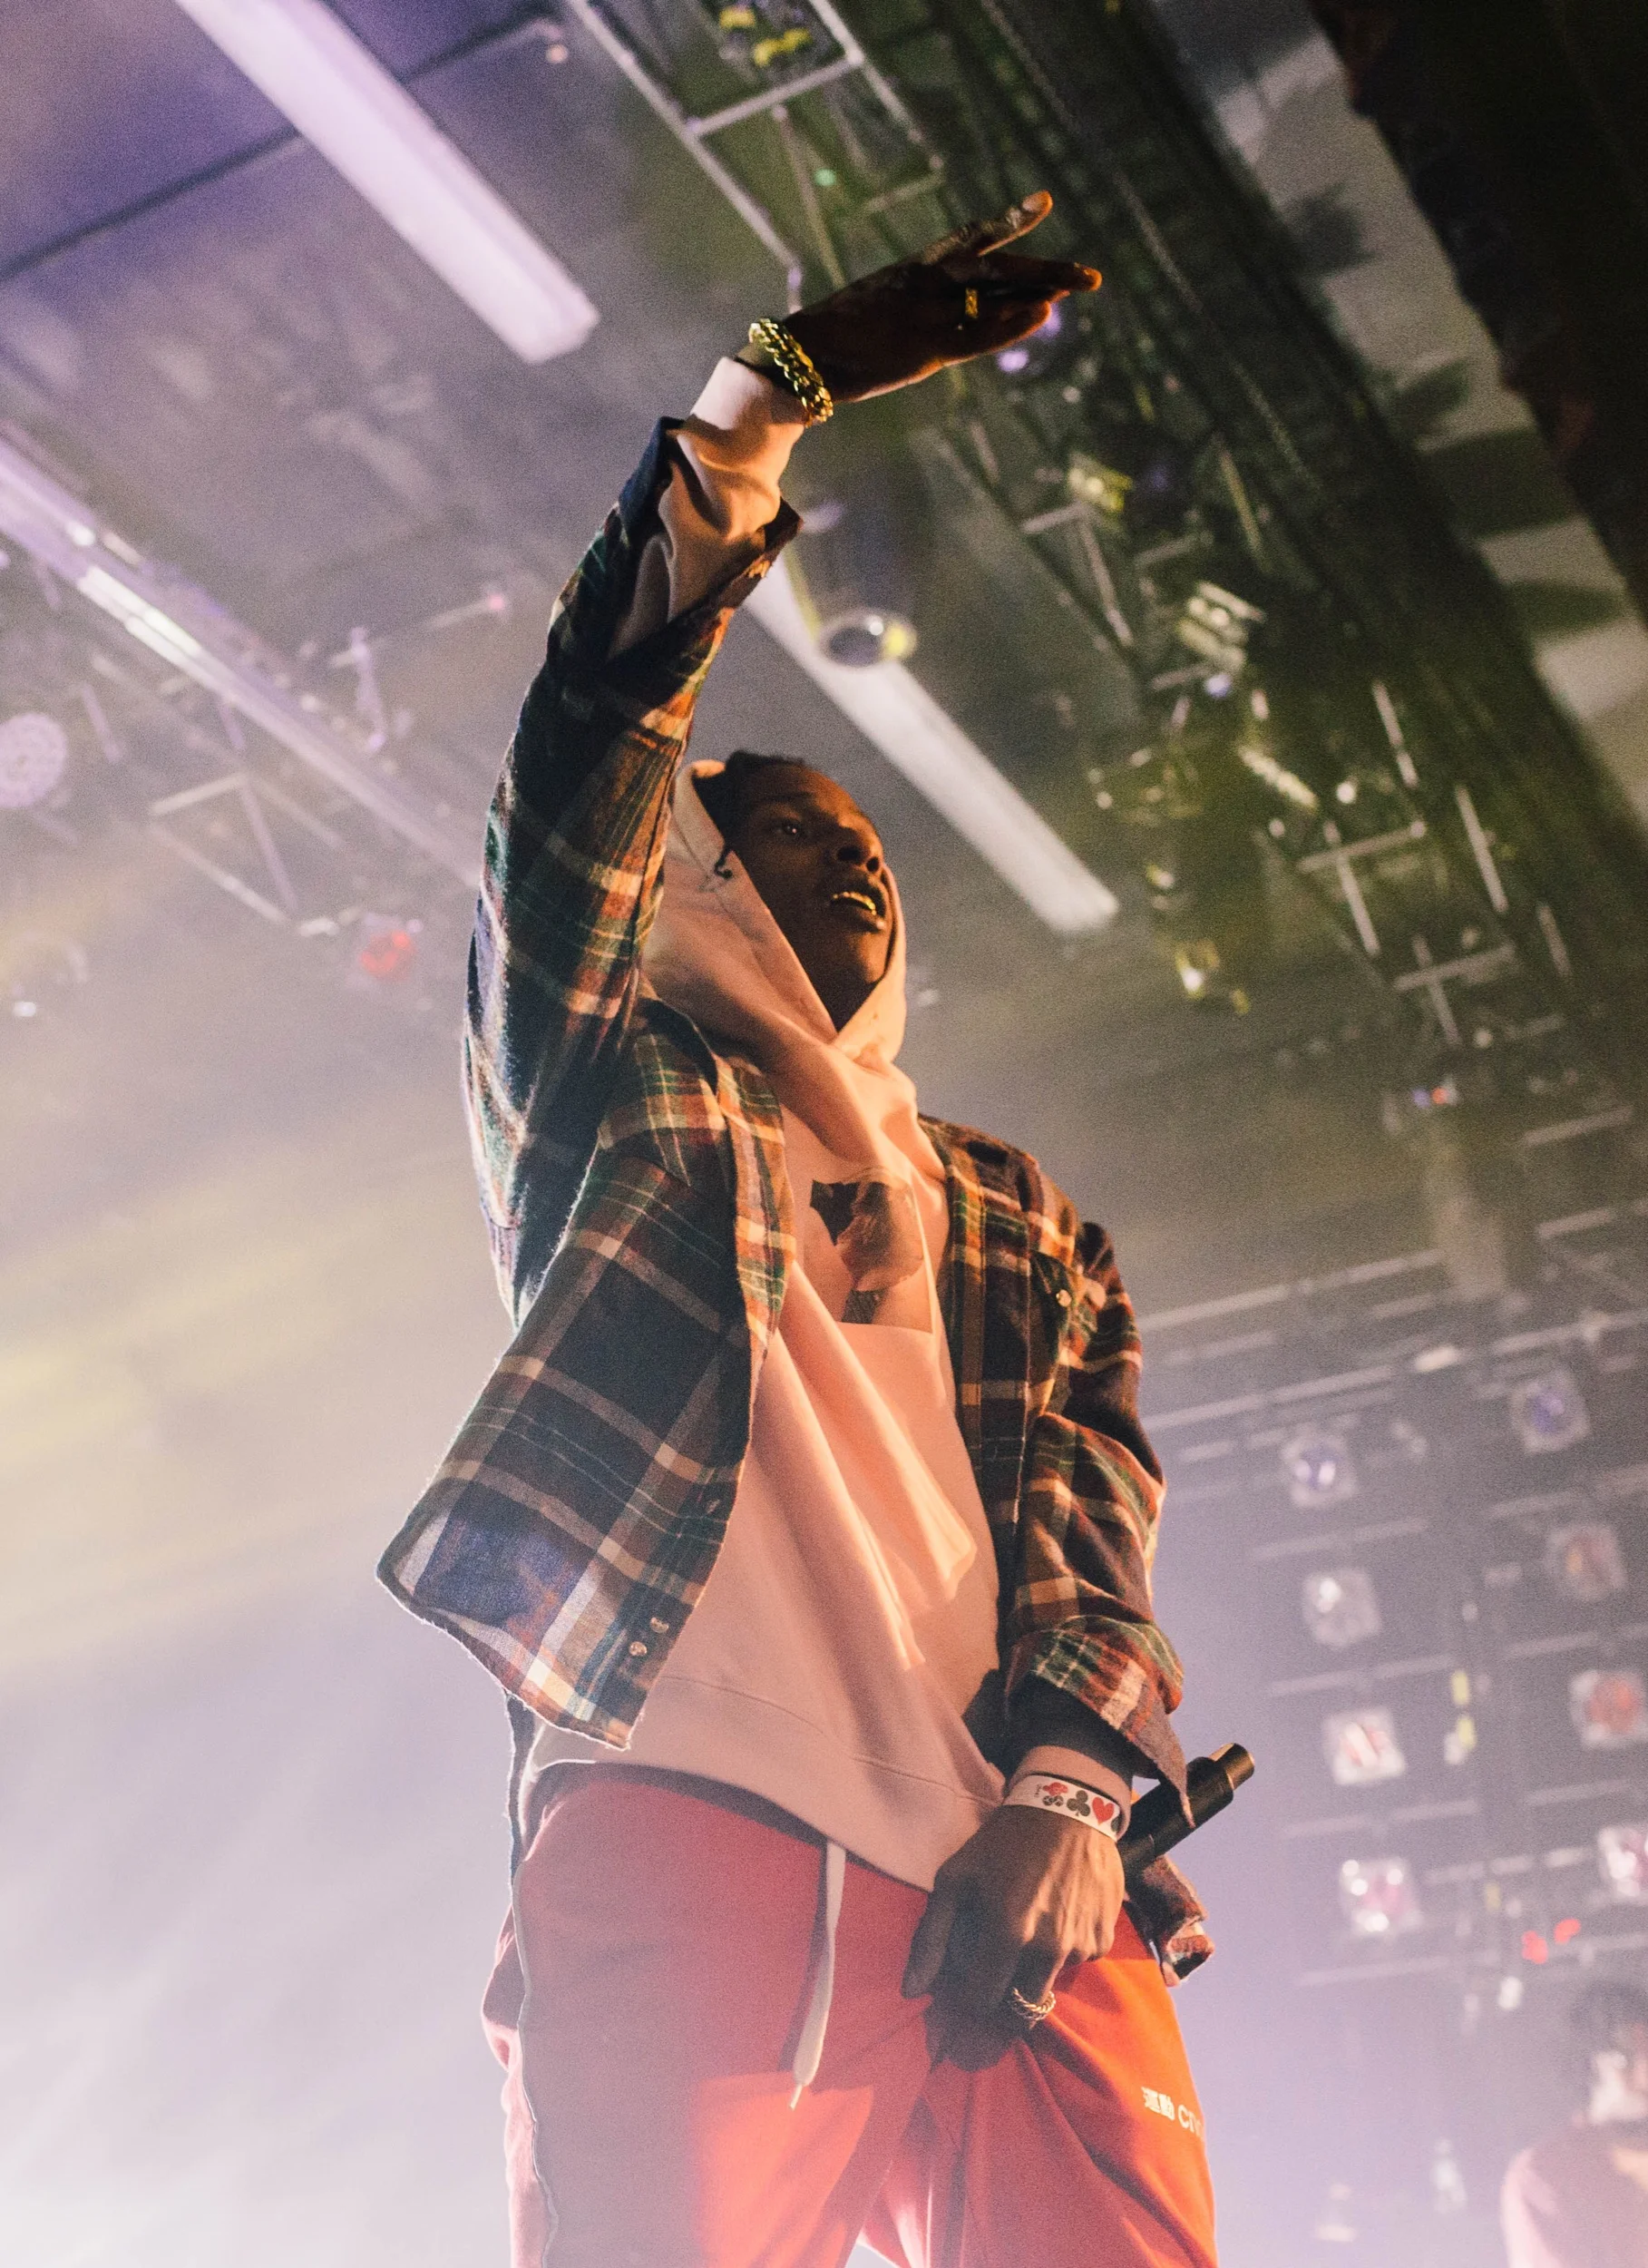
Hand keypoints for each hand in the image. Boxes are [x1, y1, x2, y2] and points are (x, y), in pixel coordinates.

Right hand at [780, 191, 1099, 404]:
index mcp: (914, 270)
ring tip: (1077, 287)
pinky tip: (1042, 314)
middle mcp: (926, 284)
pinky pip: (979, 334)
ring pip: (995, 296)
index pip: (972, 237)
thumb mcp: (878, 310)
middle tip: (1088, 274)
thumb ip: (913, 306)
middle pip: (997, 266)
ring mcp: (928, 315)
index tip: (1045, 203)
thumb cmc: (836, 338)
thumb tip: (937, 313)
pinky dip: (1012, 324)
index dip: (1010, 221)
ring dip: (1038, 293)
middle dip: (1045, 269)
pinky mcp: (925, 349)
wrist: (801, 358)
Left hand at [901, 1802, 1124, 2025]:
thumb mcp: (956, 1877)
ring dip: (1034, 1971)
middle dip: (1004, 1999)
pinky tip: (1057, 1917)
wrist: (1069, 1809)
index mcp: (1008, 1932)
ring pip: (1049, 1985)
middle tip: (996, 1971)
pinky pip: (1077, 1963)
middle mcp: (1049, 1948)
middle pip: (1021, 2010)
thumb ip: (930, 1937)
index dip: (967, 1997)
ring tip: (1029, 1930)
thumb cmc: (1004, 1842)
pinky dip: (1064, 1951)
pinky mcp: (1104, 1939)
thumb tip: (910, 1991)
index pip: (981, 2001)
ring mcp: (1081, 1946)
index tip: (965, 1981)